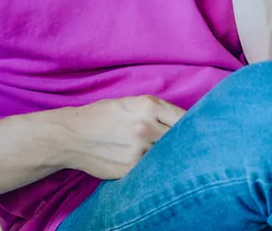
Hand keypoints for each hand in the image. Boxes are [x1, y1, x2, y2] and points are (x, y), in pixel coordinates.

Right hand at [52, 95, 185, 179]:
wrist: (71, 136)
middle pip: (180, 138)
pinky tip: (149, 164)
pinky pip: (152, 169)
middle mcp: (146, 127)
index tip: (200, 130)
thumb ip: (155, 111)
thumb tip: (184, 123)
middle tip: (191, 146)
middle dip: (185, 142)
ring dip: (169, 156)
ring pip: (168, 155)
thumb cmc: (100, 115)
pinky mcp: (132, 168)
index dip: (195, 125)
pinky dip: (154, 167)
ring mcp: (139, 150)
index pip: (185, 117)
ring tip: (165, 156)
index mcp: (148, 105)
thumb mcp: (128, 102)